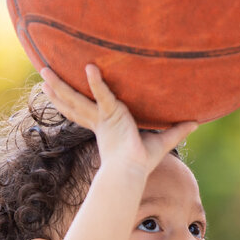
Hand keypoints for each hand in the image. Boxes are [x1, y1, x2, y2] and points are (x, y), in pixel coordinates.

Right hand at [41, 64, 196, 172]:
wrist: (134, 172)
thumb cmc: (144, 162)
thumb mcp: (162, 140)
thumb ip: (177, 129)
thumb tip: (197, 123)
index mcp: (105, 126)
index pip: (83, 111)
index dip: (68, 102)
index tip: (54, 92)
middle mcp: (99, 121)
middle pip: (72, 102)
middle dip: (57, 89)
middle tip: (42, 74)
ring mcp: (102, 118)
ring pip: (77, 98)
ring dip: (61, 84)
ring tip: (44, 70)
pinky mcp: (111, 116)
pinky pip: (103, 95)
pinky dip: (98, 82)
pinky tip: (90, 67)